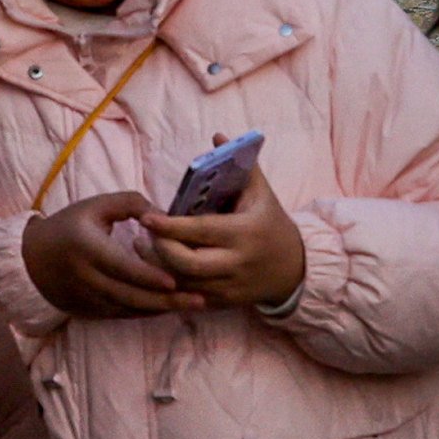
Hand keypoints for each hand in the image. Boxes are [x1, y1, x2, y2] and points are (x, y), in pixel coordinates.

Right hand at [26, 193, 196, 318]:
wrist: (33, 259)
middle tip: (199, 299)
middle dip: (165, 300)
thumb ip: (131, 203)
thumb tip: (165, 216)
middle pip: (130, 294)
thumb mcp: (96, 205)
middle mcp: (86, 277)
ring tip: (191, 305)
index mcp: (87, 247)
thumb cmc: (69, 226)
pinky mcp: (89, 311)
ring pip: (128, 309)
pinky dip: (145, 313)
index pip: (122, 267)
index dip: (148, 277)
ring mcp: (86, 298)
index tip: (174, 282)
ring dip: (160, 309)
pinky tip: (167, 309)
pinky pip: (121, 315)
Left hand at [143, 168, 305, 312]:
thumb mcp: (261, 193)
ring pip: (186, 284)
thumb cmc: (271, 223)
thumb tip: (217, 135)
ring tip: (144, 249)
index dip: (171, 226)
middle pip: (188, 263)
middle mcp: (238, 262)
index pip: (201, 230)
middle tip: (144, 234)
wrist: (295, 269)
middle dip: (161, 249)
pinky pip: (192, 298)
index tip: (146, 218)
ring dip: (161, 268)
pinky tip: (160, 269)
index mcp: (245, 232)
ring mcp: (232, 286)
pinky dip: (174, 284)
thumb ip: (240, 165)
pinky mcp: (227, 303)